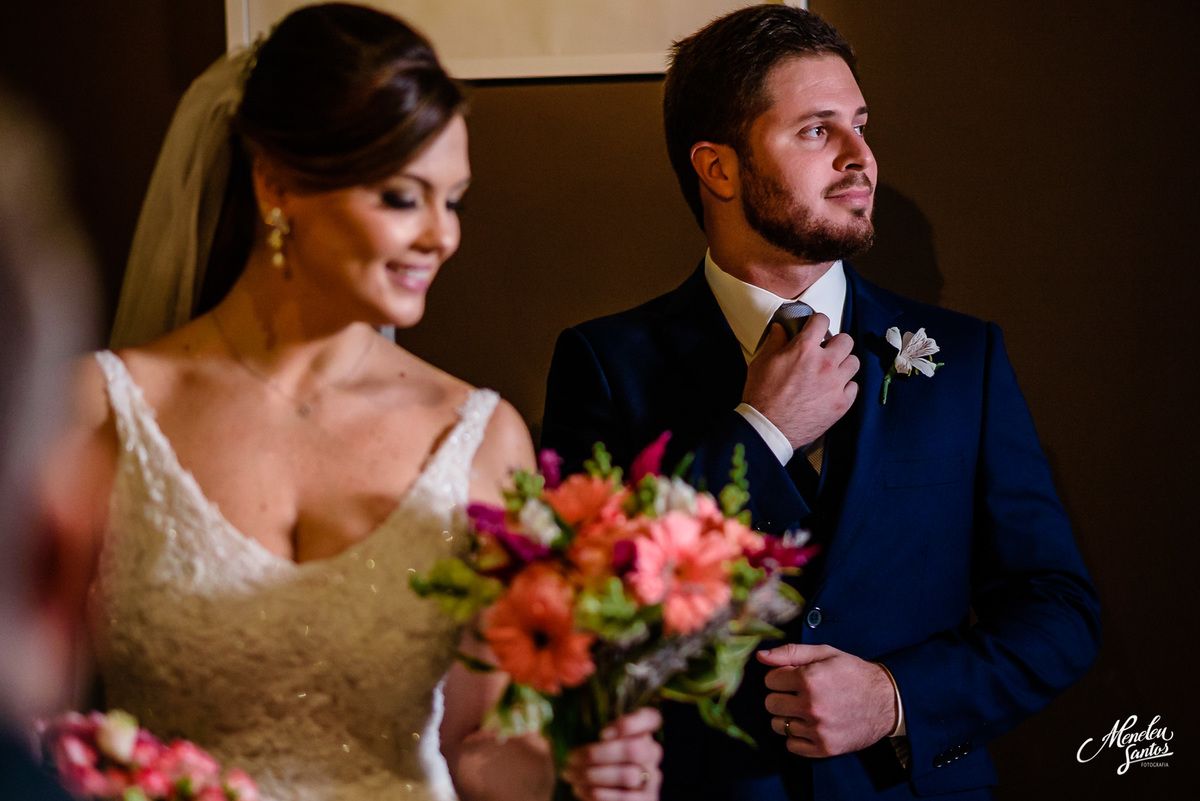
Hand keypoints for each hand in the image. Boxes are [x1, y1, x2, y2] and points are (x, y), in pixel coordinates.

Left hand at [561, 707, 662, 800]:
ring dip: (593, 776)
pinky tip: (580, 790)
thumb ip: (585, 723)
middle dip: (598, 754)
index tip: (602, 732)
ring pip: (628, 775)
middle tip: (571, 757)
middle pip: (635, 749)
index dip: (630, 724)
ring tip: (570, 775)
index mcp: (642, 730)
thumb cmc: (592, 757)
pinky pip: (625, 799)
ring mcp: (652, 777)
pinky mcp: (647, 799)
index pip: (651, 718)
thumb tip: (559, 712)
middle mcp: (652, 752)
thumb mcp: (591, 736)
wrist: (601, 791)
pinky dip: (599, 795)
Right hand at [743, 314, 858, 448]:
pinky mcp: (841, 404)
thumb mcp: (762, 362)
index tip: (815, 327)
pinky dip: (845, 387)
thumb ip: (775, 342)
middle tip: (826, 351)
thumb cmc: (761, 395)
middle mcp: (825, 363)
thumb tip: (780, 328)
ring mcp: (836, 384)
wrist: (768, 428)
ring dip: (843, 364)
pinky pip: (854, 387)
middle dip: (835, 343)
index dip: (818, 322)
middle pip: (846, 340)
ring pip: (854, 363)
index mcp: (804, 349)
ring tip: (832, 371)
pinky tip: (833, 390)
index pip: (822, 320)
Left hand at [758, 644, 895, 757]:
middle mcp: (811, 706)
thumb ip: (790, 652)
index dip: (781, 676)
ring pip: (778, 725)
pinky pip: (791, 745)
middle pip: (770, 703)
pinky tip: (811, 724)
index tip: (794, 677)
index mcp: (809, 679)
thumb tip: (761, 656)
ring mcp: (817, 729)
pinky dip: (797, 736)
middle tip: (799, 693)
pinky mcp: (824, 747)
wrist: (886, 701)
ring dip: (787, 716)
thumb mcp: (825, 653)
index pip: (770, 680)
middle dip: (781, 696)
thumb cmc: (853, 673)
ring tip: (805, 709)